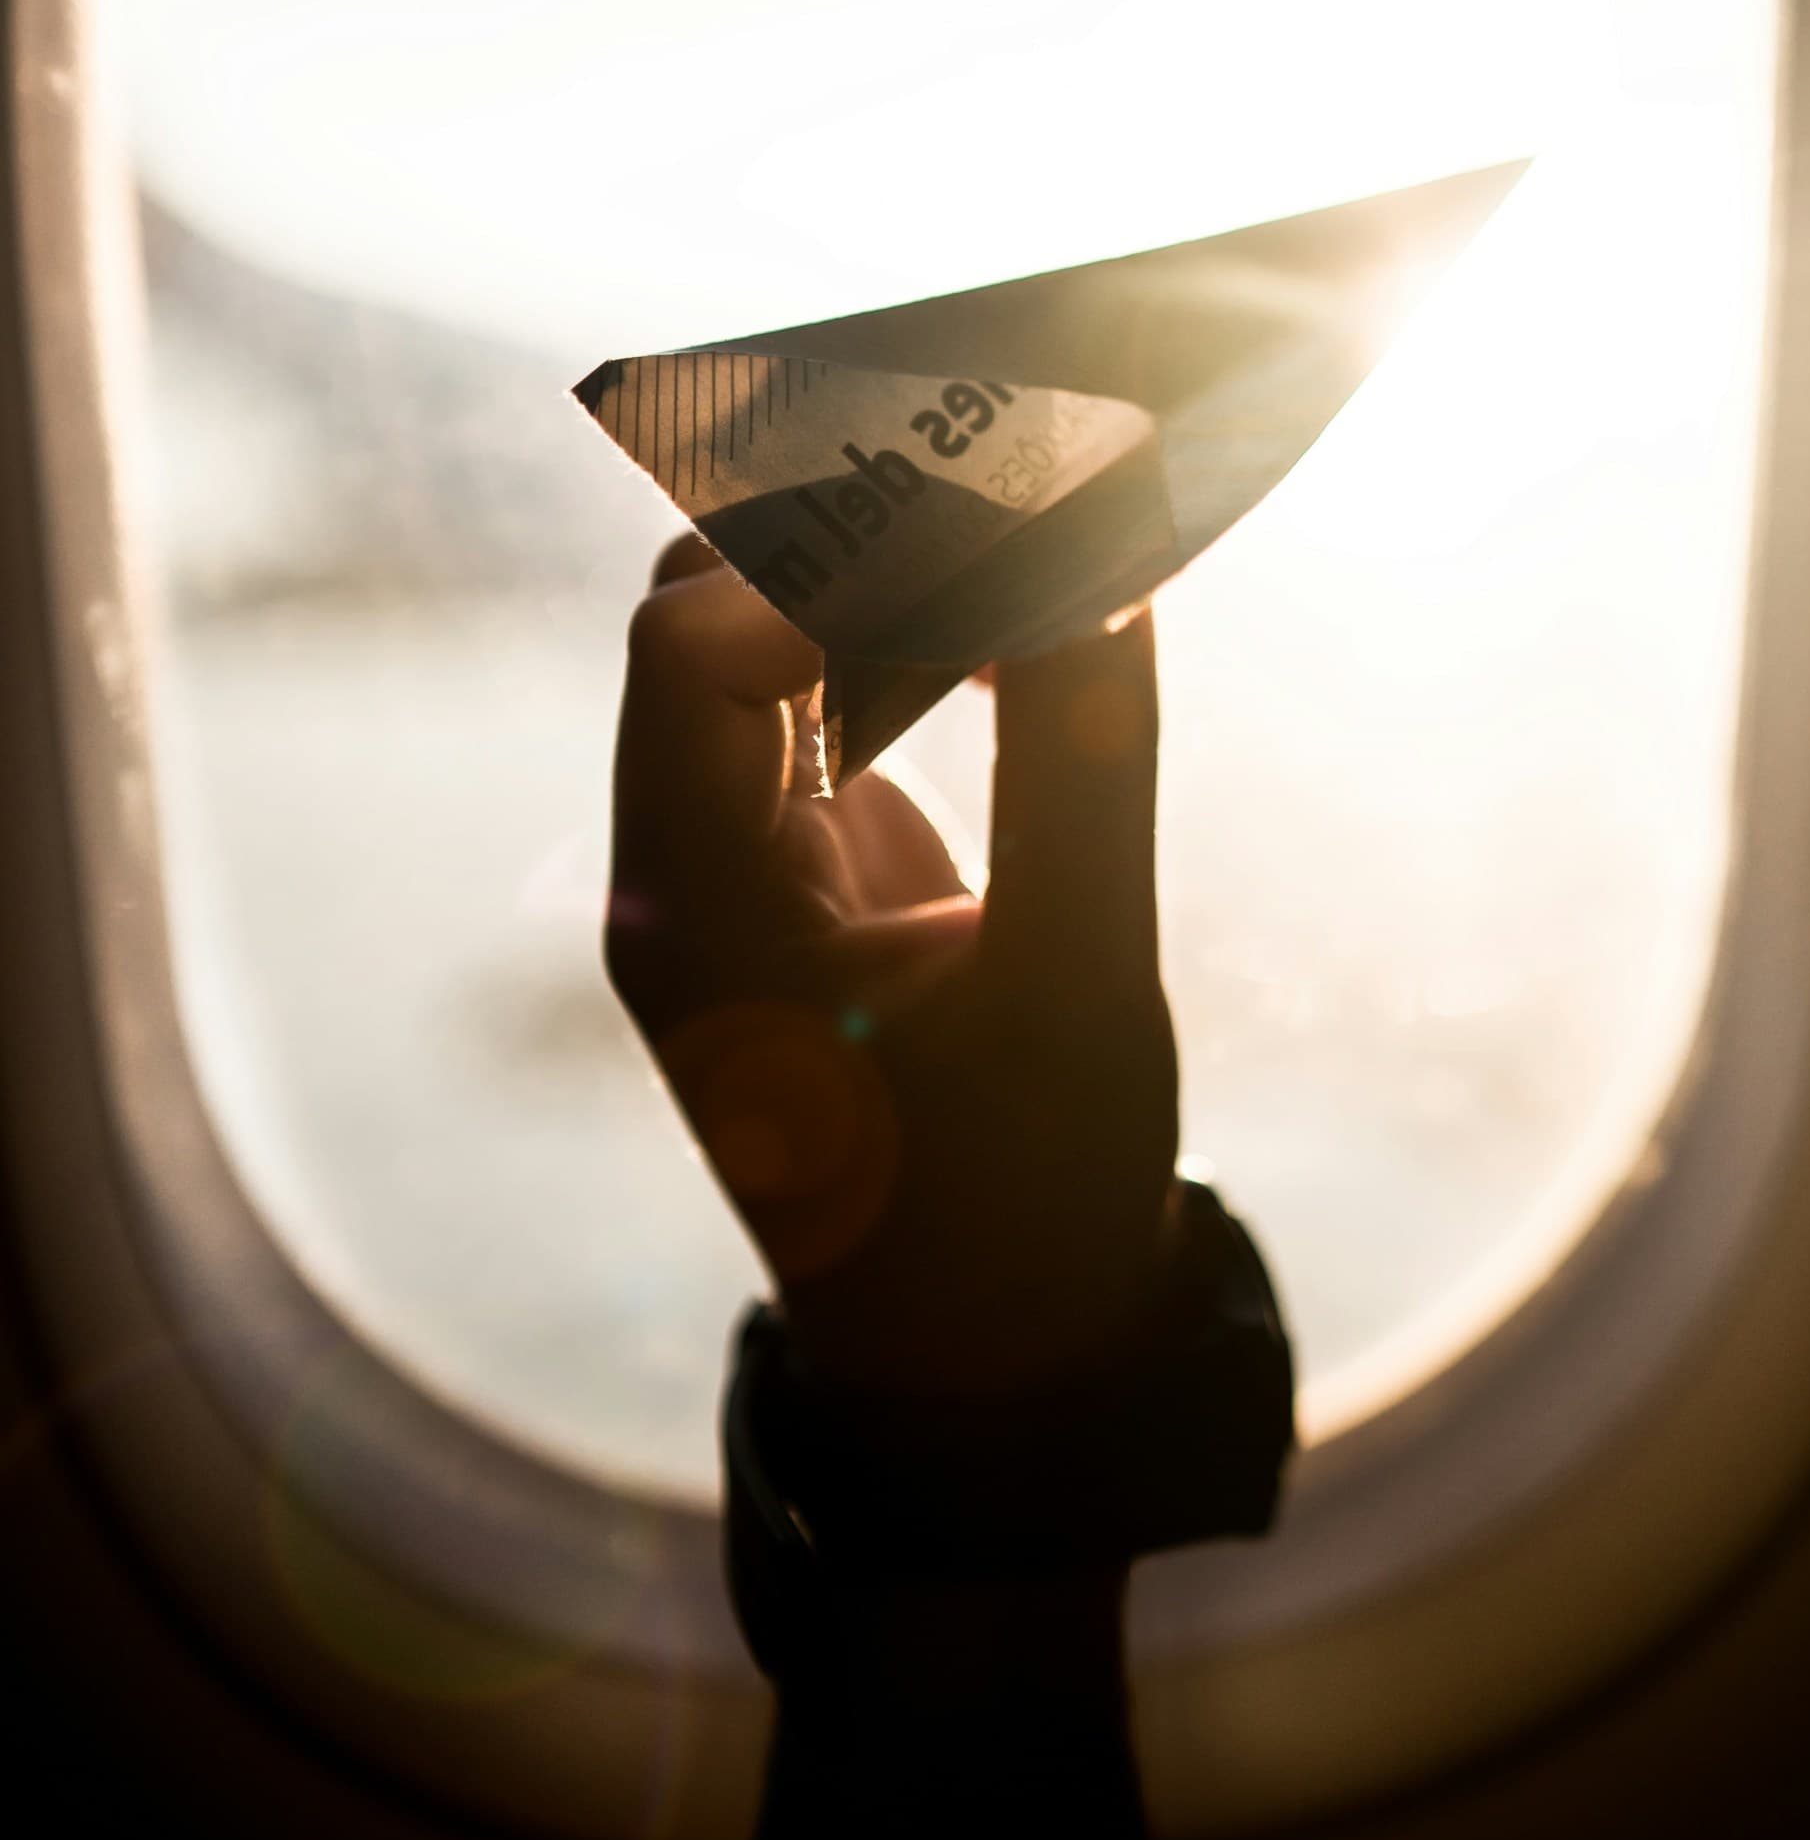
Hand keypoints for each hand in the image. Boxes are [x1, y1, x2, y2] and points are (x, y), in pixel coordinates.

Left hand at [605, 537, 1180, 1401]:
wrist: (999, 1365)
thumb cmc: (1030, 1200)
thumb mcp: (1080, 983)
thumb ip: (1079, 760)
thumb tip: (1097, 556)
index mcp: (694, 908)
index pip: (690, 648)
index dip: (820, 562)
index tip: (989, 533)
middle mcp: (682, 872)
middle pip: (704, 619)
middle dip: (844, 536)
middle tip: (1015, 475)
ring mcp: (737, 872)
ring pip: (761, 652)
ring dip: (881, 581)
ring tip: (1035, 535)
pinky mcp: (808, 877)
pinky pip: (825, 708)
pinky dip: (911, 645)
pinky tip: (1025, 629)